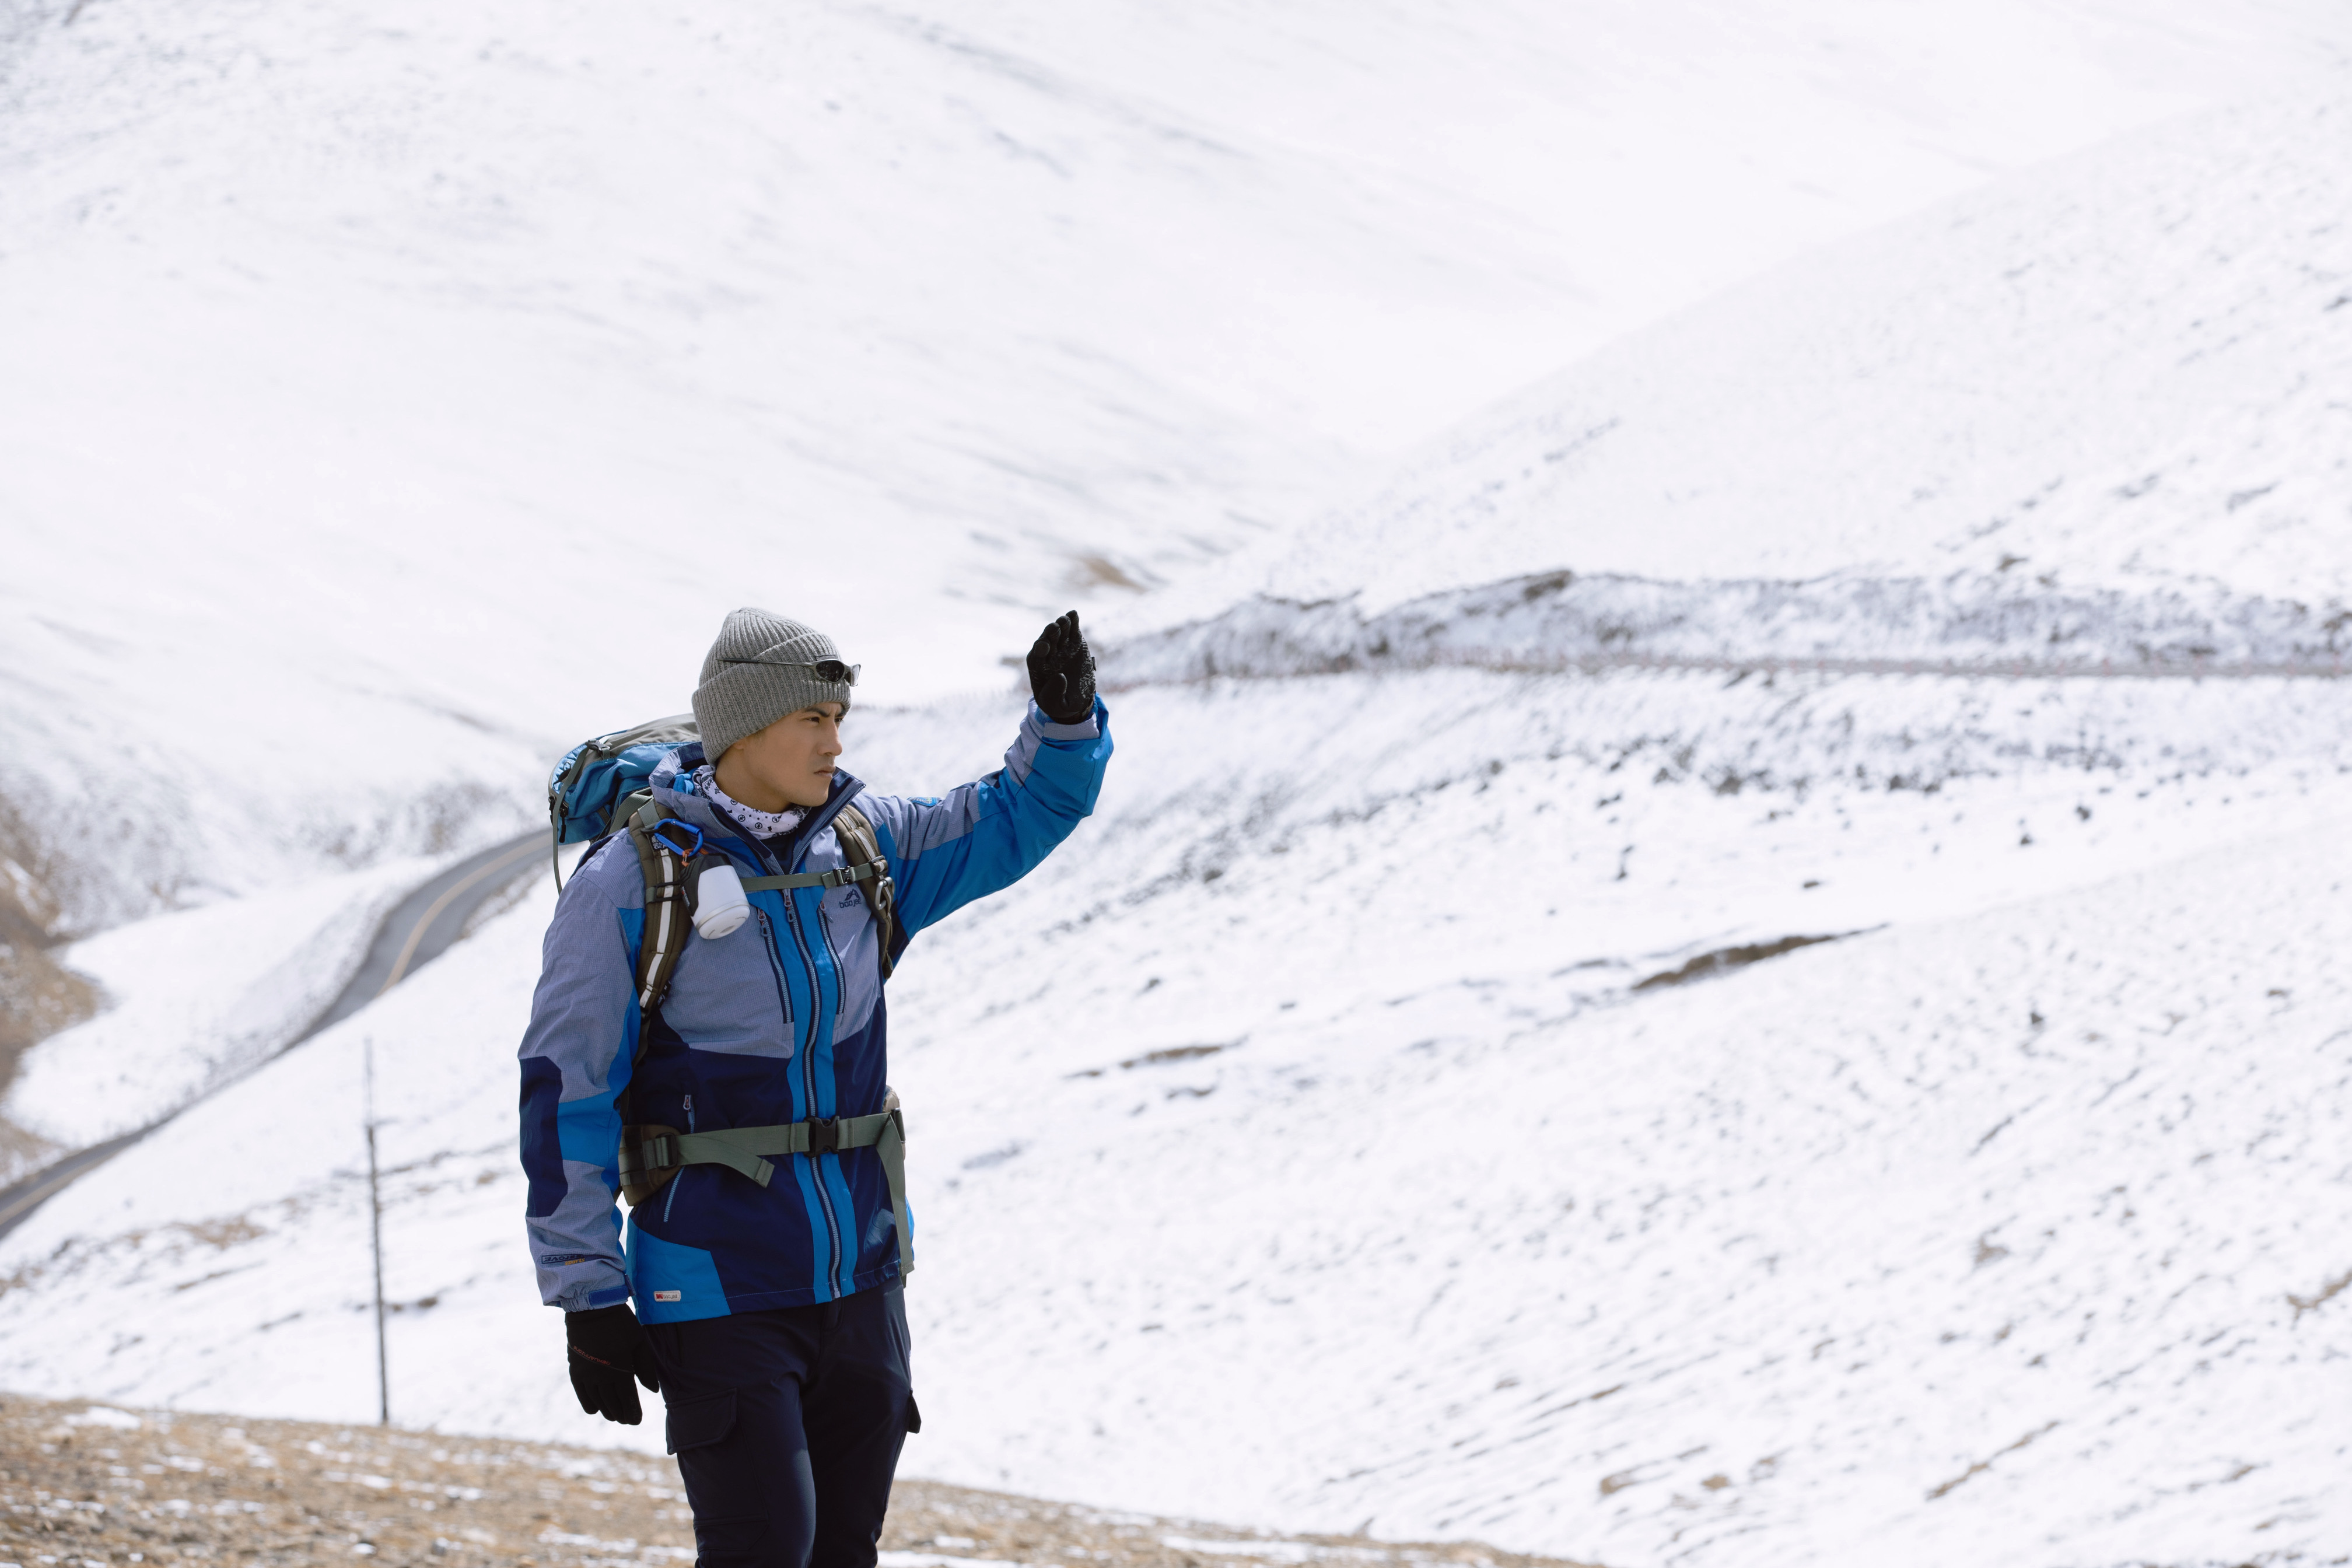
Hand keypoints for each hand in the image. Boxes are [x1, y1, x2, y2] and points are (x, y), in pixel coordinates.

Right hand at [566, 1304, 661, 1423]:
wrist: (592, 1309)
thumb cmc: (621, 1323)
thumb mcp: (639, 1342)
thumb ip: (646, 1367)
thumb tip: (652, 1391)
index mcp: (620, 1369)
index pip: (627, 1398)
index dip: (632, 1411)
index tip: (637, 1420)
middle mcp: (602, 1376)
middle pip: (612, 1402)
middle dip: (621, 1413)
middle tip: (627, 1420)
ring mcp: (586, 1374)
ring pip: (597, 1400)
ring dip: (606, 1411)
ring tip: (614, 1417)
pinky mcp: (575, 1370)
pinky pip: (581, 1393)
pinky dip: (588, 1403)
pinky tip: (595, 1410)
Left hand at [1025, 611, 1096, 724]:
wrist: (1076, 699)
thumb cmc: (1060, 704)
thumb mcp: (1056, 705)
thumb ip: (1055, 693)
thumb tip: (1060, 676)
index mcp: (1039, 668)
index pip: (1036, 656)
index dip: (1039, 650)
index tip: (1044, 646)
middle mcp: (1048, 655)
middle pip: (1047, 640)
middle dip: (1049, 634)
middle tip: (1054, 628)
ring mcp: (1062, 647)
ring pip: (1059, 633)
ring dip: (1061, 625)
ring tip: (1065, 619)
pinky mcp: (1075, 643)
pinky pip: (1073, 630)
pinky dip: (1073, 621)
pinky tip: (1073, 613)